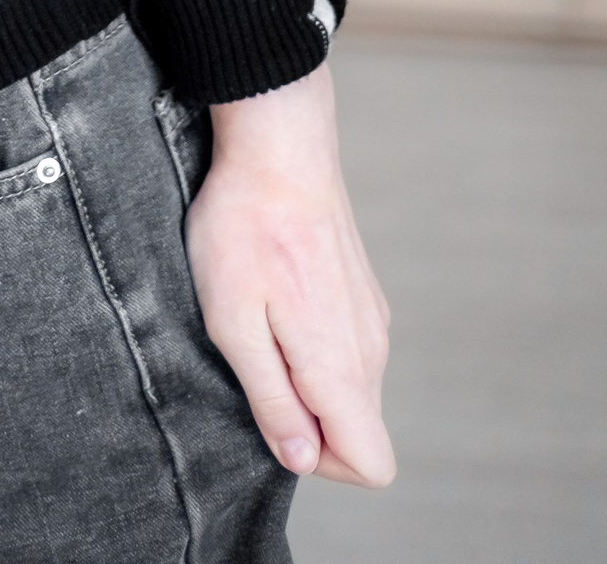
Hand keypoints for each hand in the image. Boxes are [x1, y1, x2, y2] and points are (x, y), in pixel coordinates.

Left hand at [188, 62, 394, 488]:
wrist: (278, 142)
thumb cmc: (245, 226)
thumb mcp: (233, 321)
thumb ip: (272, 398)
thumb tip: (301, 457)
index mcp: (342, 366)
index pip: (373, 464)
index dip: (321, 463)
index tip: (274, 413)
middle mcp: (372, 348)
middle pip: (357, 427)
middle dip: (305, 415)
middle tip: (254, 352)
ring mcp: (372, 317)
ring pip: (349, 385)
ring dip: (304, 373)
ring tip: (259, 312)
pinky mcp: (363, 291)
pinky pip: (345, 347)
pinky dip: (311, 340)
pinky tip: (275, 289)